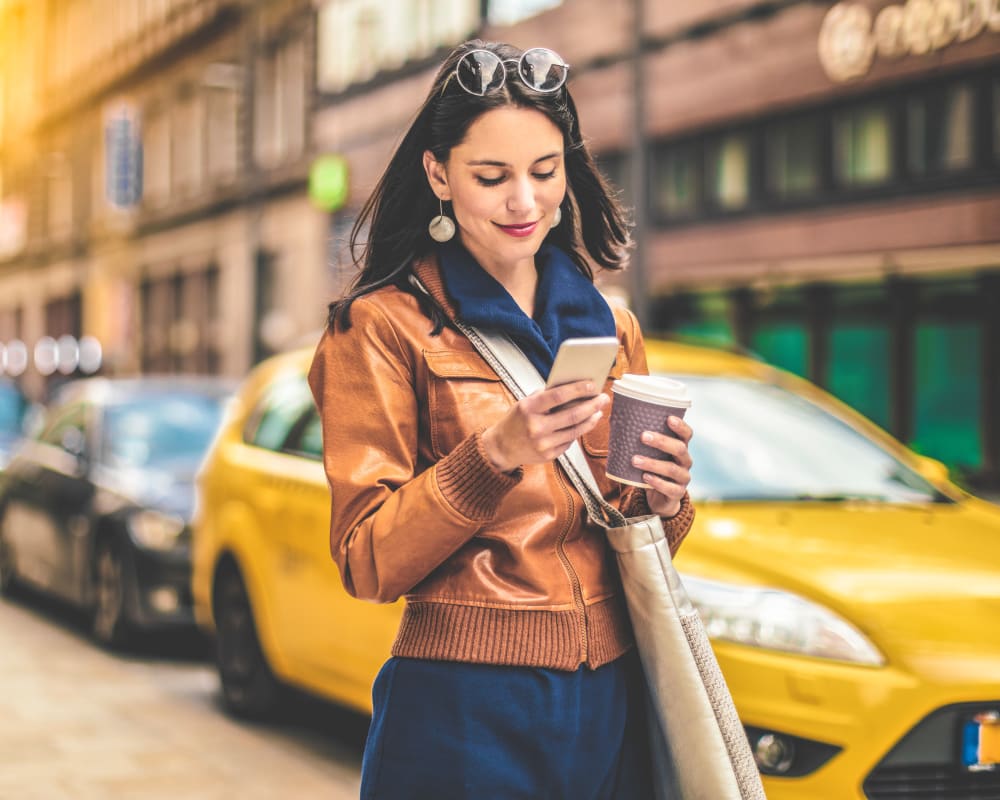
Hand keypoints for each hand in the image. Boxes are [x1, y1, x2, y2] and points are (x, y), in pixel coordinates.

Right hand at [481, 381, 608, 472]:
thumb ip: (546, 396)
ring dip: (591, 419)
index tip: (592, 384)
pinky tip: (584, 423)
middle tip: (603, 398)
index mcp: (529, 409)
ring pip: (575, 430)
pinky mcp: (548, 455)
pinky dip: (578, 431)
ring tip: (598, 410)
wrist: (502, 447)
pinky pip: (569, 441)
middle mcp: (536, 427)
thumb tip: (575, 388)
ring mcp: (543, 443)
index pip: (558, 396)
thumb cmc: (517, 420)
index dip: (578, 389)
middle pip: (572, 415)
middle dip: (592, 405)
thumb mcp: (525, 403)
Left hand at [634, 416, 693, 517]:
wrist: (660, 497)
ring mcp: (683, 477)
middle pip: (679, 449)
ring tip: (635, 460)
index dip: (680, 426)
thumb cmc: (653, 468)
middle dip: (661, 442)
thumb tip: (613, 417)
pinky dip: (657, 482)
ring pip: (672, 469)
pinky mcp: (677, 492)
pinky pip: (670, 488)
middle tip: (643, 436)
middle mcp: (685, 461)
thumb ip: (639, 438)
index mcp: (680, 447)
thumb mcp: (649, 453)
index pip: (687, 434)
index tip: (668, 418)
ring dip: (652, 463)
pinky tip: (644, 477)